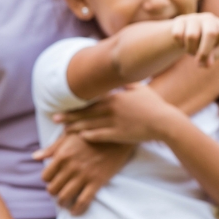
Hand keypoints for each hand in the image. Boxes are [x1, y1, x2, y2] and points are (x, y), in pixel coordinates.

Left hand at [33, 131, 131, 214]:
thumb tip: (35, 157)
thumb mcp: (70, 136)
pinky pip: (83, 201)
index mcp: (62, 155)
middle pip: (53, 189)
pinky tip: (75, 211)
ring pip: (64, 197)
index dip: (48, 180)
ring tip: (65, 202)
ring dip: (62, 203)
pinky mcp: (97, 182)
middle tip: (60, 191)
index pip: (45, 176)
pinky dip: (77, 209)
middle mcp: (71, 167)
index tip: (54, 180)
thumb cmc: (91, 134)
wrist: (117, 137)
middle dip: (55, 192)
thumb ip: (52, 147)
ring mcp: (84, 176)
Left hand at [54, 82, 183, 147]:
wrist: (165, 122)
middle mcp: (111, 109)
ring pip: (88, 125)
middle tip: (54, 118)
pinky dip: (88, 136)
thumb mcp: (142, 90)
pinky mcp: (118, 134)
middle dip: (69, 116)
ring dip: (75, 127)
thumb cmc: (155, 105)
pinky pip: (98, 135)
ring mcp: (114, 122)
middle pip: (85, 113)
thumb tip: (123, 80)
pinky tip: (79, 137)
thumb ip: (129, 86)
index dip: (77, 105)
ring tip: (63, 130)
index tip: (65, 106)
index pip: (91, 101)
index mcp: (115, 98)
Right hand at [169, 11, 218, 64]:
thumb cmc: (206, 45)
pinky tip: (183, 42)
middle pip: (210, 34)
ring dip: (190, 49)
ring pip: (191, 36)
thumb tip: (206, 63)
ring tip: (191, 50)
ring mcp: (195, 18)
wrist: (187, 33)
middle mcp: (210, 20)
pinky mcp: (181, 19)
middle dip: (205, 50)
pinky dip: (180, 44)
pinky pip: (178, 35)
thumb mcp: (212, 53)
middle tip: (200, 61)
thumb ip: (212, 58)